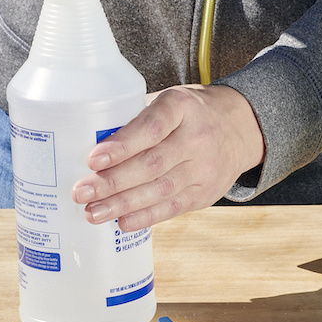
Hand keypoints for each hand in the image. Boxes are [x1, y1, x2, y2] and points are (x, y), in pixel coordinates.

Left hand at [71, 85, 266, 231]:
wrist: (240, 128)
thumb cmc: (191, 112)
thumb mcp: (168, 100)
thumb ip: (136, 116)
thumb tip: (88, 139)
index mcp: (181, 106)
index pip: (151, 127)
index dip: (122, 145)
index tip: (94, 159)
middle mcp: (197, 137)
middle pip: (152, 164)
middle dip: (113, 182)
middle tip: (81, 192)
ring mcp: (204, 168)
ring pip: (160, 190)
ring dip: (123, 204)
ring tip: (93, 212)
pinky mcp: (205, 193)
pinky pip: (173, 207)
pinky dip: (146, 217)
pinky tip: (122, 221)